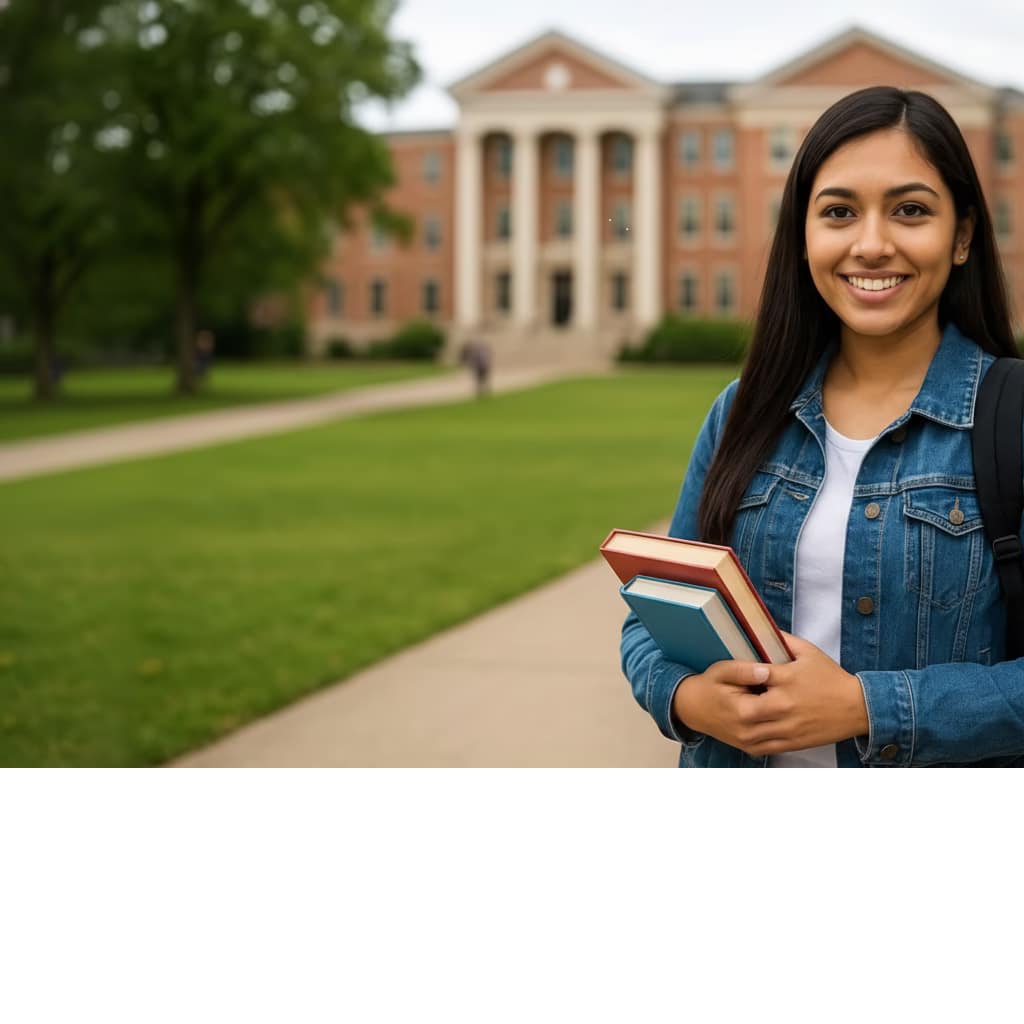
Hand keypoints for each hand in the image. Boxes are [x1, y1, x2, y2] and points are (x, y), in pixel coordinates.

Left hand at [672, 633, 868, 756]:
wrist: (857, 706)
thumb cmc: (830, 676)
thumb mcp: (808, 651)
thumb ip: (782, 639)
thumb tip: (759, 627)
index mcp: (787, 678)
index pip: (752, 675)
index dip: (737, 675)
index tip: (729, 674)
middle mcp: (786, 704)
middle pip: (747, 708)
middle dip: (734, 704)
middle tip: (727, 698)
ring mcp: (788, 726)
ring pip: (752, 731)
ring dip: (738, 725)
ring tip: (731, 715)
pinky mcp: (793, 741)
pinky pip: (764, 746)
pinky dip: (750, 742)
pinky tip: (743, 733)